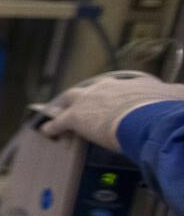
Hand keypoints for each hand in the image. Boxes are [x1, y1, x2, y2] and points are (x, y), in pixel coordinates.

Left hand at [41, 71, 183, 151]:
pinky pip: (58, 121)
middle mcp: (107, 88)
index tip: (117, 101)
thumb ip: (176, 96)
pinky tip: (45, 130)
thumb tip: (182, 94)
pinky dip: (51, 126)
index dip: (116, 96)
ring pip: (70, 98)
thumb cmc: (163, 109)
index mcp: (130, 85)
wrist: (146, 117)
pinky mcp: (75, 117)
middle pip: (91, 89)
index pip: (120, 88)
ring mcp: (89, 100)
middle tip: (83, 102)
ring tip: (56, 110)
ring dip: (64, 105)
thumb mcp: (175, 98)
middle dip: (86, 96)